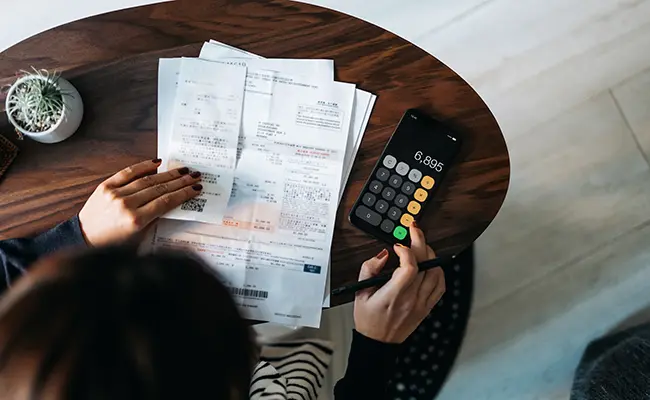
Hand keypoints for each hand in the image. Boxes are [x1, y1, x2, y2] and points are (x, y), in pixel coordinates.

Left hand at [78, 159, 201, 246]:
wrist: (83, 239)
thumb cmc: (112, 244)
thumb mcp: (138, 238)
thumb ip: (155, 220)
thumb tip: (172, 203)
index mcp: (136, 221)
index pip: (166, 202)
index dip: (183, 194)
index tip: (196, 188)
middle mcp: (126, 205)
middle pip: (160, 189)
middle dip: (180, 181)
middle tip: (195, 175)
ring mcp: (115, 194)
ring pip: (147, 180)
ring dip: (168, 174)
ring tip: (182, 170)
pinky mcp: (105, 186)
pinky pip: (128, 172)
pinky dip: (143, 166)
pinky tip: (157, 163)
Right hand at [353, 222, 445, 343]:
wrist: (378, 343)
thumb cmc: (368, 319)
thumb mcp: (360, 292)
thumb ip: (369, 269)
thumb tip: (384, 254)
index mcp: (393, 296)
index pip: (409, 267)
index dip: (406, 250)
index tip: (397, 245)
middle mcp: (410, 299)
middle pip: (424, 264)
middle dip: (420, 241)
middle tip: (414, 230)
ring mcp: (422, 303)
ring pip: (436, 272)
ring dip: (430, 254)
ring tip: (421, 246)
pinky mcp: (428, 307)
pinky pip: (440, 285)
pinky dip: (438, 270)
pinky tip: (431, 264)